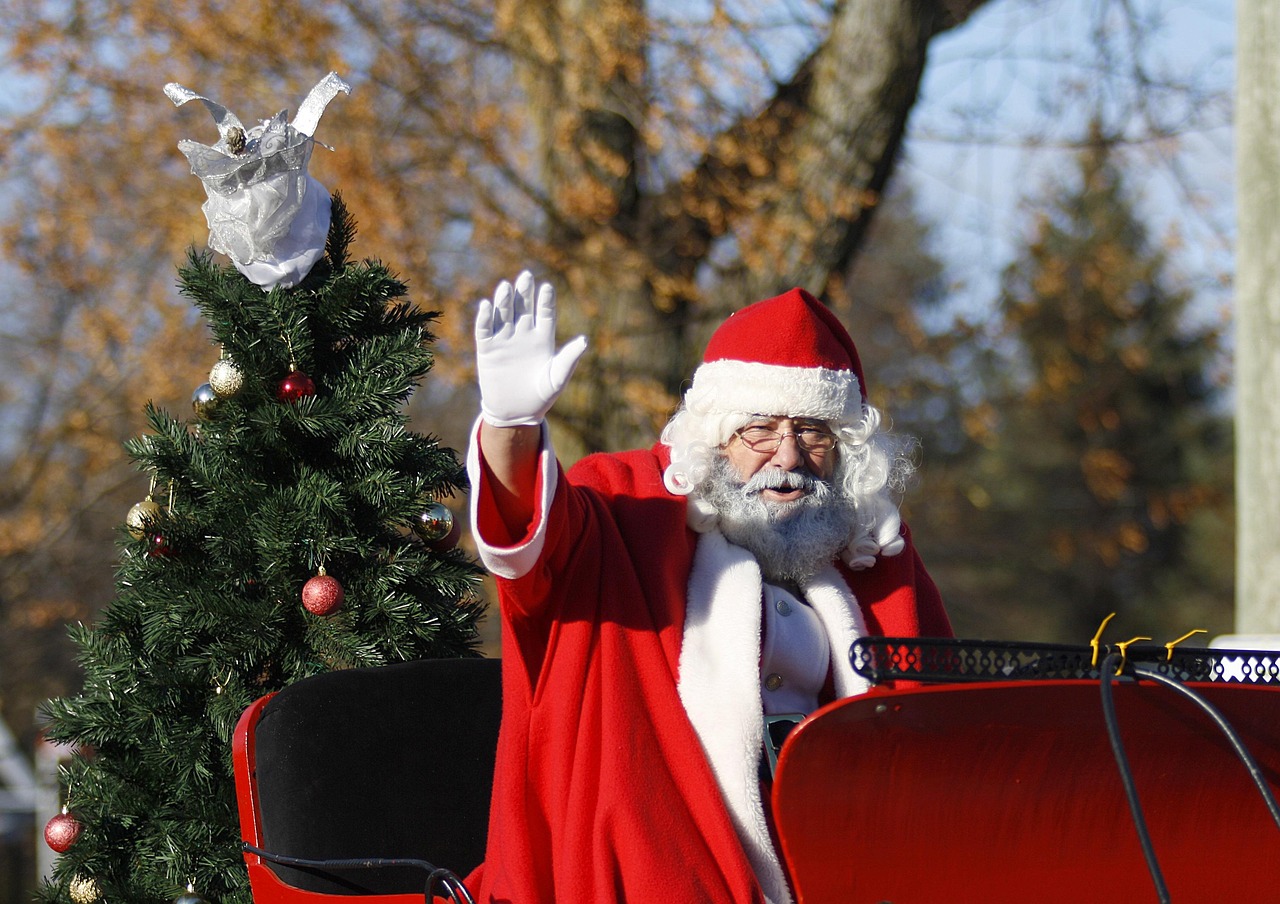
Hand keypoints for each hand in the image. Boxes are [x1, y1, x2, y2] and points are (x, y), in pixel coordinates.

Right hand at [475, 271, 586, 427]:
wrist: (516, 413)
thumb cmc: (542, 397)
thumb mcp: (557, 379)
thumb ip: (568, 359)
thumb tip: (584, 340)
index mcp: (543, 338)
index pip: (545, 313)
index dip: (545, 300)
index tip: (546, 287)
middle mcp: (523, 334)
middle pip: (524, 307)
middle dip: (524, 292)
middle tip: (526, 276)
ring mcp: (505, 340)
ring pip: (503, 314)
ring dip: (504, 300)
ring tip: (506, 287)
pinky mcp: (487, 349)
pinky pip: (484, 330)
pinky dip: (484, 318)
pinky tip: (486, 306)